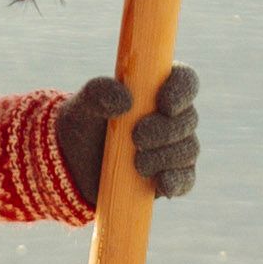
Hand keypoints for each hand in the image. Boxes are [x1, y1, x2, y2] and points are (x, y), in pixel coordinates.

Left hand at [53, 62, 202, 203]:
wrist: (74, 162)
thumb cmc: (85, 123)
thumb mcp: (84, 104)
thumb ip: (100, 92)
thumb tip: (126, 101)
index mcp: (158, 90)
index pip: (185, 80)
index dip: (181, 90)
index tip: (163, 103)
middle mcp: (173, 118)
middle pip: (188, 119)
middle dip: (166, 129)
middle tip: (137, 136)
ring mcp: (174, 148)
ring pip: (188, 149)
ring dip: (165, 156)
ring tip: (136, 162)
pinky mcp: (170, 177)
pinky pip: (185, 179)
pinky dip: (176, 181)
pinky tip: (162, 183)